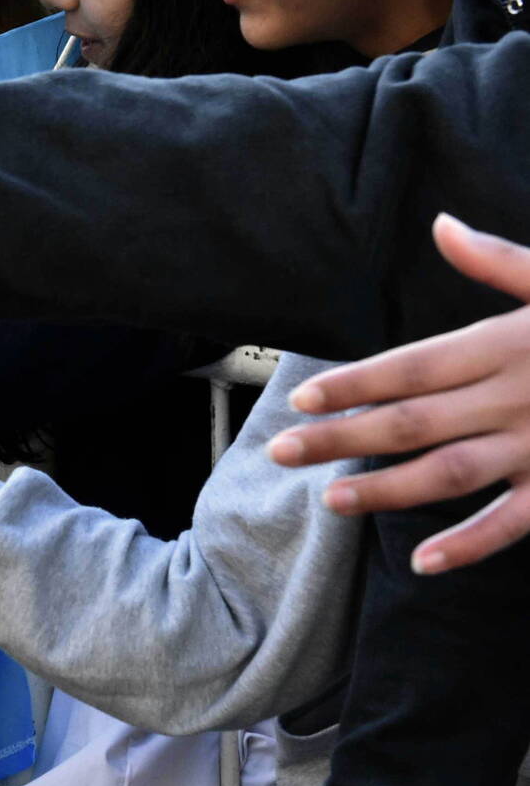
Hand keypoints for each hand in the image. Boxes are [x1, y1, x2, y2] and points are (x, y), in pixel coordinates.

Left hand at [269, 215, 529, 572]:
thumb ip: (499, 260)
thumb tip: (441, 224)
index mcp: (506, 345)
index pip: (412, 367)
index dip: (354, 383)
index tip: (302, 397)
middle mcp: (514, 398)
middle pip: (411, 422)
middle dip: (341, 438)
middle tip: (279, 451)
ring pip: (448, 474)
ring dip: (386, 490)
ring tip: (329, 500)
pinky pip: (514, 522)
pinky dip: (470, 545)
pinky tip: (422, 561)